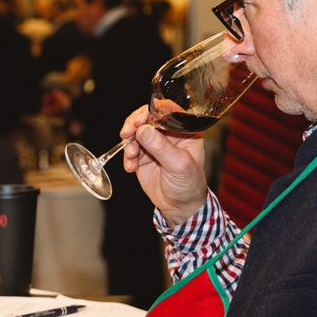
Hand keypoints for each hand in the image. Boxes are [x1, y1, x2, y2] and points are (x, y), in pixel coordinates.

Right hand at [121, 105, 206, 225]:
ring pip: (135, 132)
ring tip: (132, 157)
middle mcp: (169, 134)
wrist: (179, 206)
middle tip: (127, 133)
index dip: (151, 111)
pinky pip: (130, 148)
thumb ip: (161, 147)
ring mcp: (155, 143)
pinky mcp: (143, 155)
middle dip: (134, 125)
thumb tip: (143, 130)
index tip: (139, 121)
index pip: (167, 110)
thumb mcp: (179, 165)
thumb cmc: (189, 185)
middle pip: (147, 117)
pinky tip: (131, 167)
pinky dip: (127, 157)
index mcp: (185, 130)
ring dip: (129, 142)